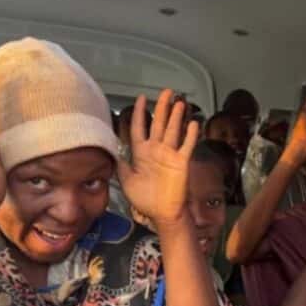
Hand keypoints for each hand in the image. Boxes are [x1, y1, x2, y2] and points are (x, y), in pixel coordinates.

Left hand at [118, 89, 198, 225]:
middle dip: (162, 107)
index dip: (139, 112)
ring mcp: (170, 155)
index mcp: (142, 153)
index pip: (139, 127)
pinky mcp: (182, 162)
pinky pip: (187, 145)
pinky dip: (190, 134)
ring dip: (176, 116)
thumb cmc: (146, 200)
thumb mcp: (126, 181)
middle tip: (166, 92)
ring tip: (179, 102)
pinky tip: (192, 123)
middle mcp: (156, 150)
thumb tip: (113, 151)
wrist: (162, 214)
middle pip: (159, 123)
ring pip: (173, 130)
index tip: (141, 98)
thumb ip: (121, 165)